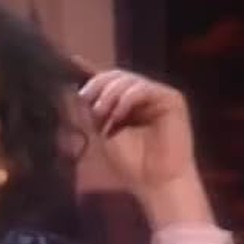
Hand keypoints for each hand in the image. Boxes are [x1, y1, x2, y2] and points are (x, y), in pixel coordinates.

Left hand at [74, 61, 212, 226]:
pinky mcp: (171, 99)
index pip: (107, 81)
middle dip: (97, 86)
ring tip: (102, 114)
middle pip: (115, 75)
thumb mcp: (102, 133)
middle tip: (86, 101)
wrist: (154, 182)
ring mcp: (156, 96)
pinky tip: (119, 114)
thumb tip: (76, 90)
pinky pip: (144, 88)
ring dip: (109, 94)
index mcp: (124, 104)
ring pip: (127, 79)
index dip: (90, 71)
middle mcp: (141, 96)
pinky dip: (127, 98)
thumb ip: (91, 111)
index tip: (72, 60)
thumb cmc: (130, 164)